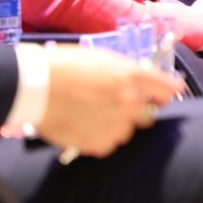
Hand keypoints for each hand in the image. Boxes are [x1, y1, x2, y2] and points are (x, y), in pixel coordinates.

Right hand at [37, 46, 182, 157]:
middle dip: (137, 111)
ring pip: (126, 131)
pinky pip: (108, 143)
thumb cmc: (65, 67)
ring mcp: (117, 125)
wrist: (35, 87)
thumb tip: (142, 81)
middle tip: (115, 105)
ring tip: (90, 114)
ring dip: (115, 125)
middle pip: (149, 115)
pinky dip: (98, 137)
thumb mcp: (104, 59)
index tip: (165, 95)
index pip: (168, 90)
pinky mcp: (100, 143)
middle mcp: (131, 102)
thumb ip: (128, 73)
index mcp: (134, 77)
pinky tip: (82, 125)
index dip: (166, 92)